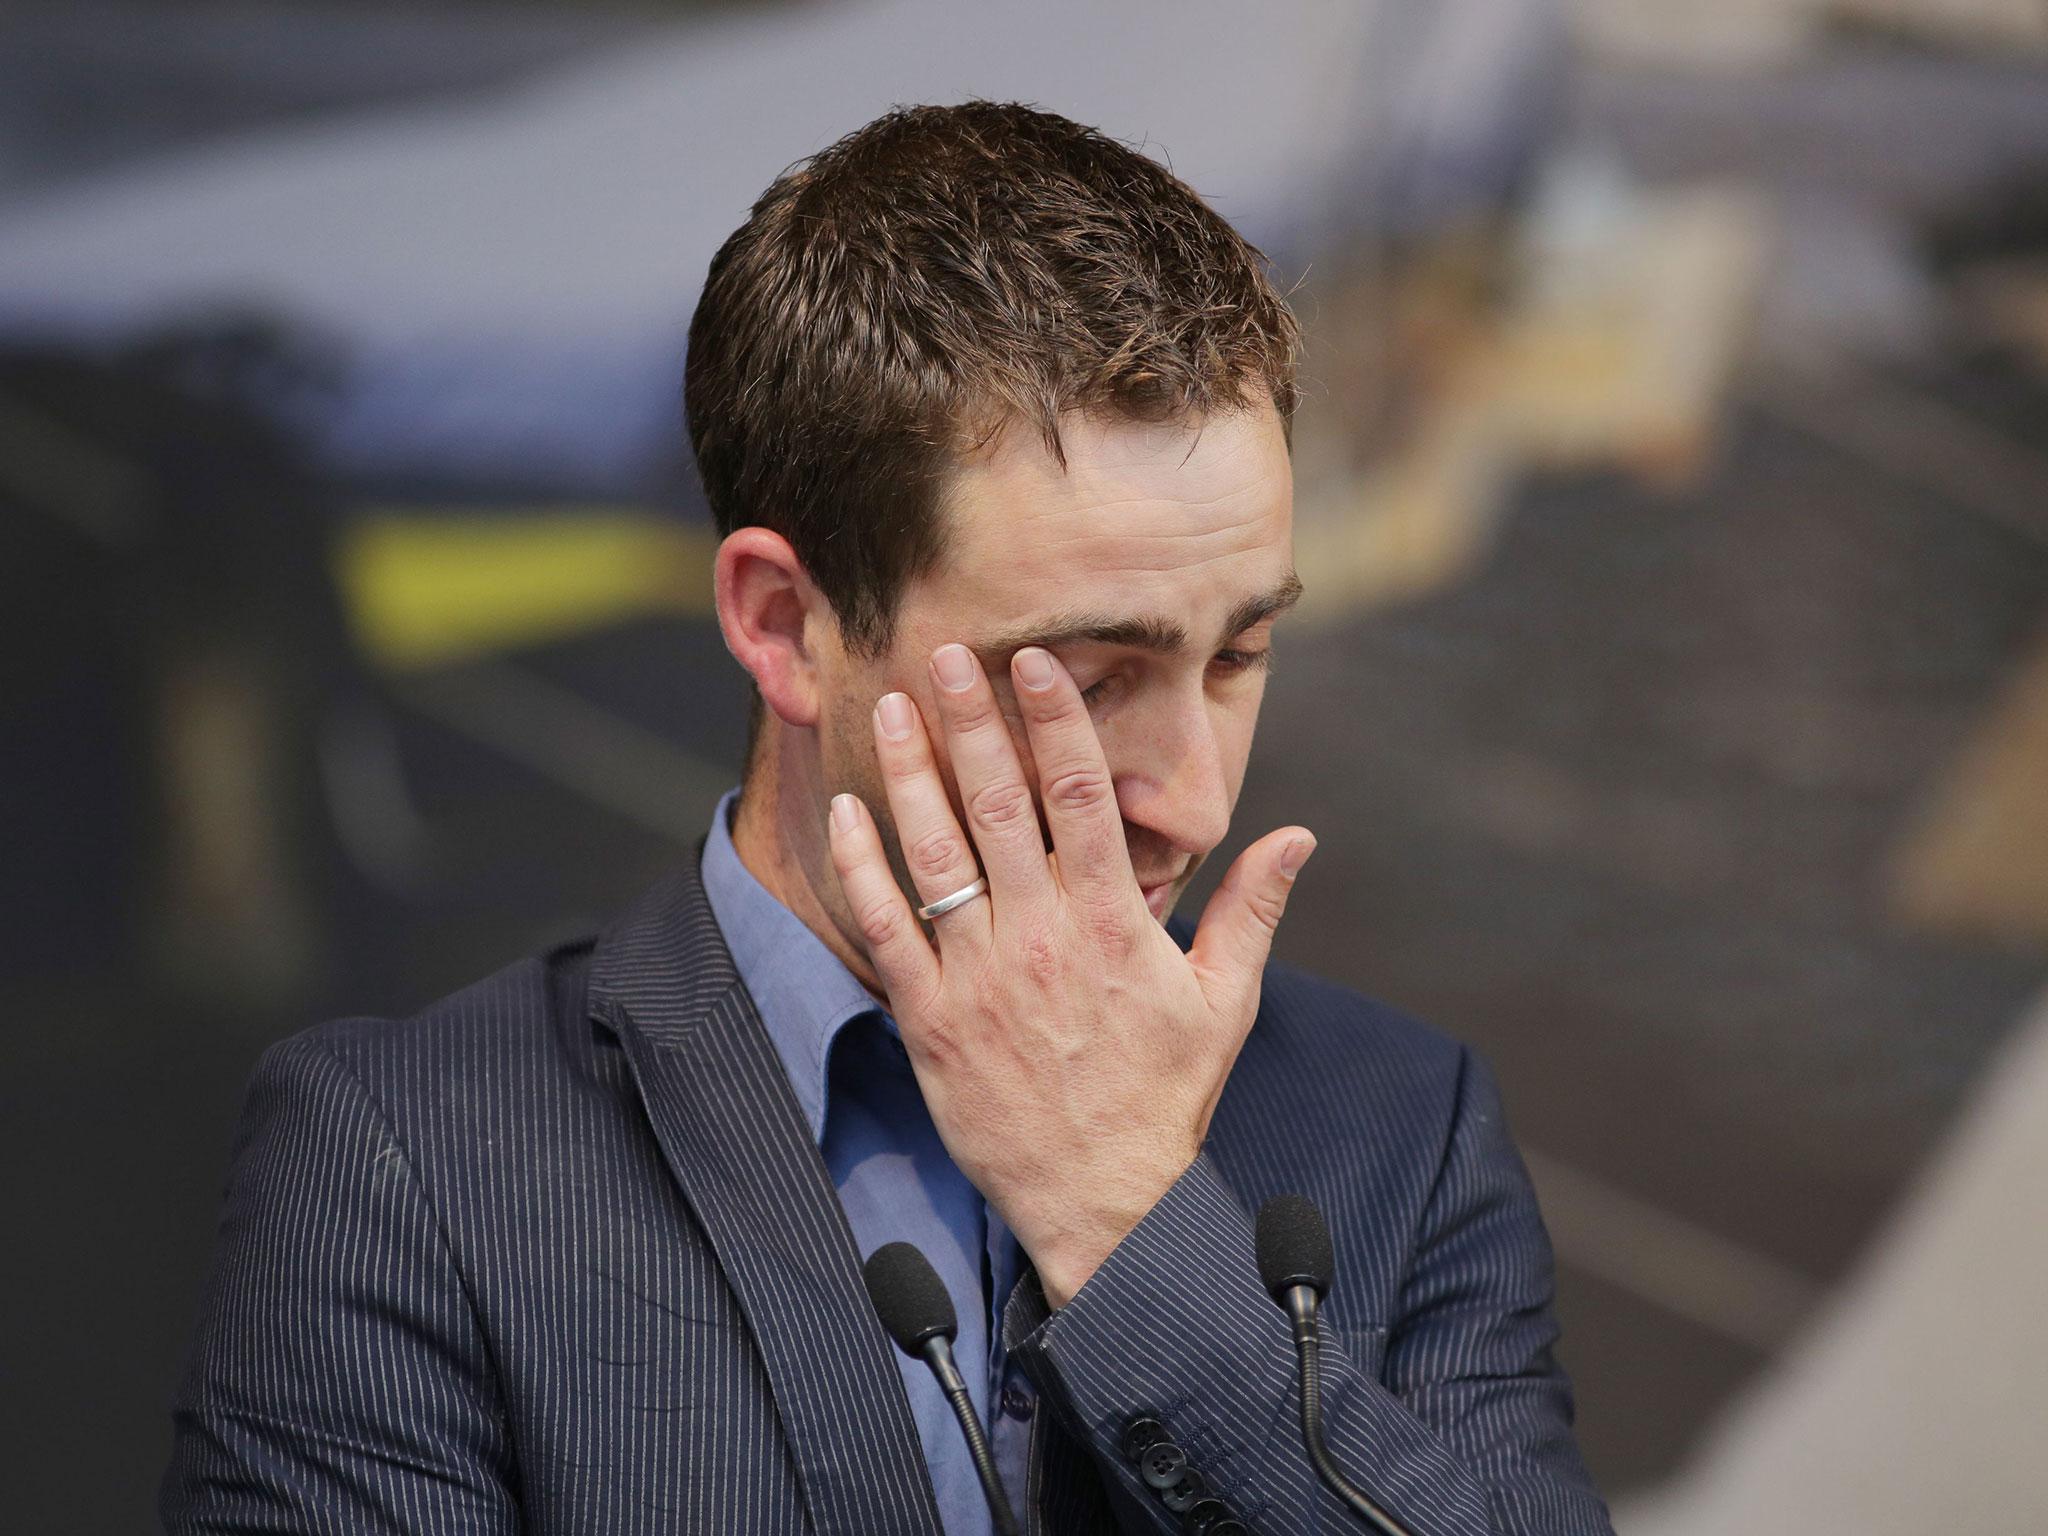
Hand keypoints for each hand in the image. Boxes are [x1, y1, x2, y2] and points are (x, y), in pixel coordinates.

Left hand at [825, 641, 1314, 1305]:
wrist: (1103, 1200)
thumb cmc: (1165, 1097)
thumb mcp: (1224, 1002)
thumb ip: (1251, 910)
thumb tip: (1295, 834)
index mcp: (1113, 922)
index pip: (1083, 795)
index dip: (1055, 719)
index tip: (1033, 661)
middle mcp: (1042, 936)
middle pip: (1000, 804)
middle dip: (971, 720)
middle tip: (944, 653)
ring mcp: (980, 976)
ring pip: (936, 853)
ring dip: (911, 773)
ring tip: (892, 705)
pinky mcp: (931, 1018)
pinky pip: (887, 928)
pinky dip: (863, 867)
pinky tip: (849, 811)